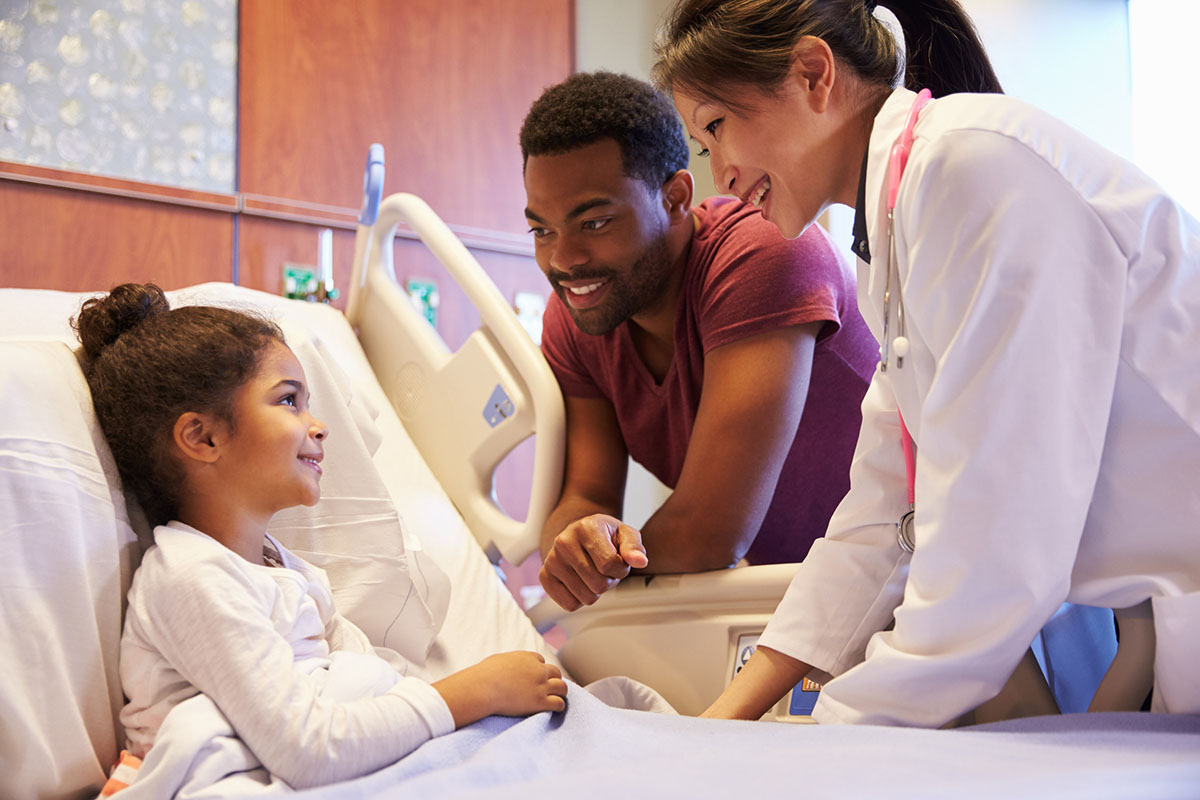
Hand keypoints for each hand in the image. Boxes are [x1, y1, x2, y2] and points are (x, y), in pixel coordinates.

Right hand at [434, 651, 566, 727]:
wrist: (483, 688)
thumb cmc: (484, 675)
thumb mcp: (498, 660)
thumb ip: (508, 662)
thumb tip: (505, 666)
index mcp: (527, 658)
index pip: (541, 661)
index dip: (539, 669)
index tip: (536, 677)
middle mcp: (538, 670)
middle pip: (555, 673)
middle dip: (553, 679)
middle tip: (551, 687)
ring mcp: (540, 686)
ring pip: (562, 687)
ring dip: (561, 692)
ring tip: (558, 697)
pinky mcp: (540, 702)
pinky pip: (559, 703)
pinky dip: (559, 705)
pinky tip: (555, 708)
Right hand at [539, 513, 648, 610]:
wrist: (581, 534)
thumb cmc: (605, 535)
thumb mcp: (625, 534)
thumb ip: (634, 547)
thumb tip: (640, 561)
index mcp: (585, 528)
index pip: (609, 565)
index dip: (620, 570)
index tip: (618, 561)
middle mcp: (563, 542)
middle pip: (598, 585)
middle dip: (609, 581)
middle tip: (605, 569)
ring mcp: (551, 560)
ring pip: (586, 598)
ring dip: (595, 591)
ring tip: (593, 573)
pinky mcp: (544, 576)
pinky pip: (569, 605)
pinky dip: (580, 599)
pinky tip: (581, 582)